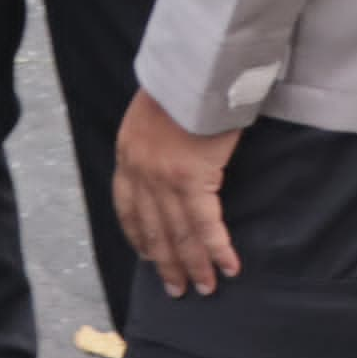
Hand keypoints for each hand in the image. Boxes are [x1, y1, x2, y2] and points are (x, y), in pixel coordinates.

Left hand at [112, 89, 242, 296]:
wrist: (193, 68)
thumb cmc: (181, 83)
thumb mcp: (151, 112)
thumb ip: (153, 140)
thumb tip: (167, 157)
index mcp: (128, 154)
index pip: (127, 208)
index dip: (138, 237)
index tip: (147, 256)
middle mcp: (141, 172)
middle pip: (153, 229)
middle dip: (166, 263)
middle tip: (177, 289)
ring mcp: (164, 179)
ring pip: (179, 234)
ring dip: (194, 265)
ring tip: (205, 287)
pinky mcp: (193, 180)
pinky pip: (207, 226)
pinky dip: (218, 250)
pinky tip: (229, 267)